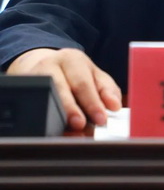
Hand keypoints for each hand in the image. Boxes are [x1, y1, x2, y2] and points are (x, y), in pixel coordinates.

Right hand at [7, 48, 121, 130]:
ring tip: (68, 130)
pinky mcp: (21, 89)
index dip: (93, 102)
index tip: (102, 119)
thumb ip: (106, 89)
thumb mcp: (92, 74)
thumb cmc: (72, 74)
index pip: (83, 82)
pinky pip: (32, 105)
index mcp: (71, 59)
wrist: (38, 64)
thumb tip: (115, 105)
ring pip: (44, 96)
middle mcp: (50, 65)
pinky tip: (49, 130)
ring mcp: (32, 78)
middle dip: (72, 109)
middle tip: (82, 125)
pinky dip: (42, 119)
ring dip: (56, 116)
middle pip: (60, 88)